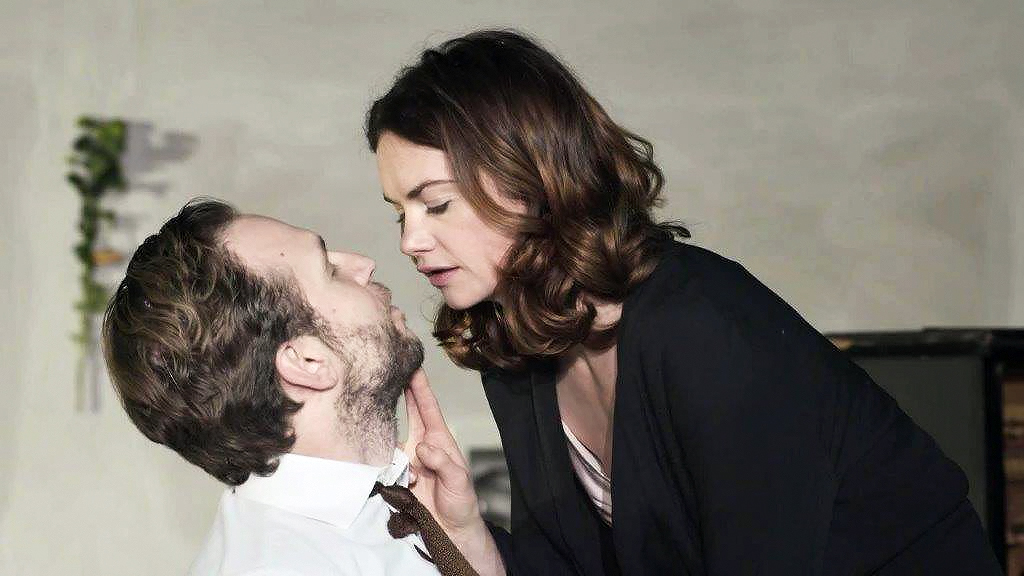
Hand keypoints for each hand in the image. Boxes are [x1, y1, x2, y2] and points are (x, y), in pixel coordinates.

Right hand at [402, 369, 479, 531]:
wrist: (451, 533)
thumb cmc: (461, 503)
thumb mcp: (459, 480)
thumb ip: (443, 461)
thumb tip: (422, 447)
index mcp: (439, 441)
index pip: (428, 408)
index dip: (421, 387)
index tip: (414, 366)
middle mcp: (421, 446)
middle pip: (409, 413)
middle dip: (402, 392)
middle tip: (391, 371)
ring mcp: (408, 461)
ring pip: (391, 441)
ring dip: (393, 447)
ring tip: (407, 464)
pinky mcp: (396, 478)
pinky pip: (384, 466)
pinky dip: (388, 470)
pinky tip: (402, 484)